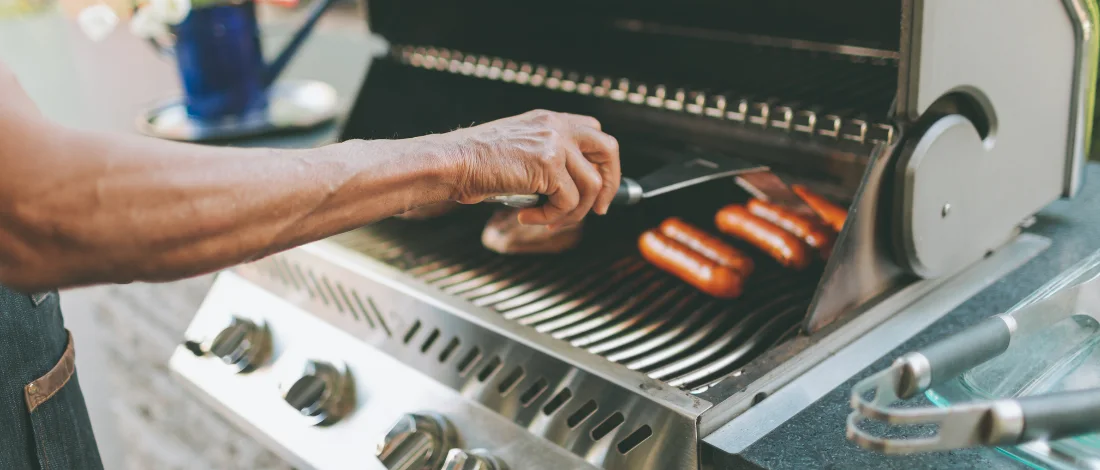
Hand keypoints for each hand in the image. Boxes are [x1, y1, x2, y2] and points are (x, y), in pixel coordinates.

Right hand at [439, 109, 620, 226]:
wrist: (451, 162)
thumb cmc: (474, 163)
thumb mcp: (517, 150)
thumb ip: (546, 158)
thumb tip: (570, 191)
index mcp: (549, 119)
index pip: (594, 132)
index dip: (602, 163)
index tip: (598, 188)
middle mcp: (556, 126)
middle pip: (608, 150)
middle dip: (610, 184)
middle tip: (599, 210)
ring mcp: (555, 143)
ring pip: (592, 185)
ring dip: (574, 213)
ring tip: (549, 221)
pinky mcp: (548, 165)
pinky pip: (568, 202)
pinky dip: (551, 216)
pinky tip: (528, 217)